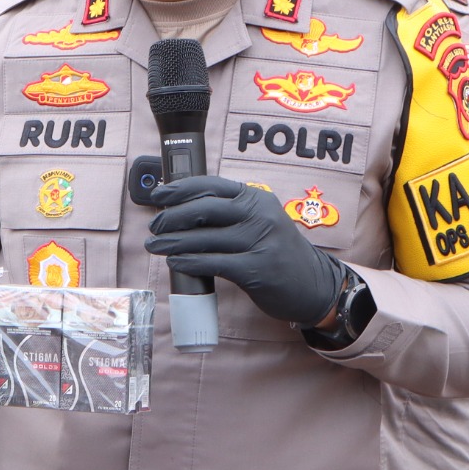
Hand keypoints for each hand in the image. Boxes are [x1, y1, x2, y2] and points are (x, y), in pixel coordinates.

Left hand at [145, 175, 340, 327]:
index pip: (211, 185)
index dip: (180, 189)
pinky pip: (213, 263)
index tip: (159, 196)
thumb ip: (230, 213)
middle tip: (155, 226)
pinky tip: (176, 262)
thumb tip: (181, 212)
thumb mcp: (260, 221)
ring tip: (156, 245)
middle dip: (172, 217)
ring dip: (173, 242)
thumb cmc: (276, 251)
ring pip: (204, 239)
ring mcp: (259, 242)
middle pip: (204, 209)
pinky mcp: (257, 270)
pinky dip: (190, 262)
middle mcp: (259, 215)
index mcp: (256, 198)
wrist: (313, 284)